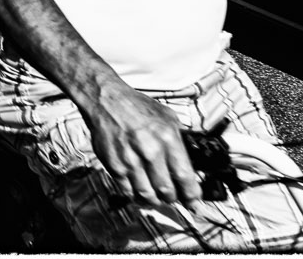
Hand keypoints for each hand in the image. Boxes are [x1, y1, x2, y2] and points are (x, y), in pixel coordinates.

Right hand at [82, 80, 201, 208]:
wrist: (107, 101)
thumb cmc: (137, 107)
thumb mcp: (167, 117)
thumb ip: (180, 140)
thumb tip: (191, 163)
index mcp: (167, 137)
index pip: (185, 176)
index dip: (192, 194)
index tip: (195, 201)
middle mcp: (150, 151)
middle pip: (167, 191)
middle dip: (173, 198)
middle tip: (174, 196)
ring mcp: (131, 161)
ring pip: (148, 196)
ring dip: (156, 200)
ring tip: (158, 196)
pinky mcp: (115, 166)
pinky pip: (129, 191)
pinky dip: (137, 195)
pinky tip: (141, 190)